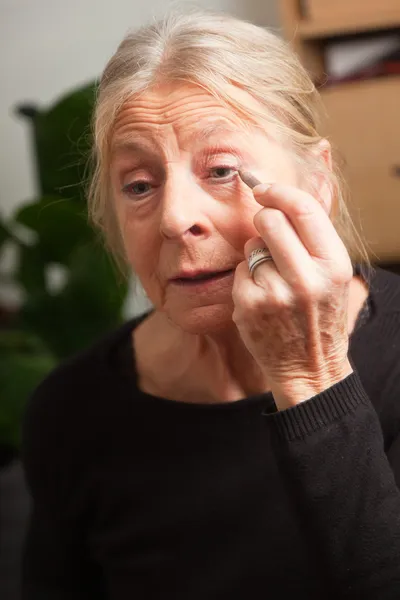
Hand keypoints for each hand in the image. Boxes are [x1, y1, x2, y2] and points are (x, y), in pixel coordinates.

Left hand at [232, 183, 353, 410]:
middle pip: (270, 220)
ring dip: (257, 254)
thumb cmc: (321, 314)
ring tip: (274, 278)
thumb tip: (303, 179)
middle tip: (267, 231)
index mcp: (334, 264)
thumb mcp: (333, 272)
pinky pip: (240, 269)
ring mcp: (275, 293)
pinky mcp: (250, 306)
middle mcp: (306, 278)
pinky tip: (262, 297)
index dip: (278, 191)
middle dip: (264, 219)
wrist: (310, 367)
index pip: (302, 209)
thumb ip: (316, 232)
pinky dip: (247, 277)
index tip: (263, 187)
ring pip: (252, 245)